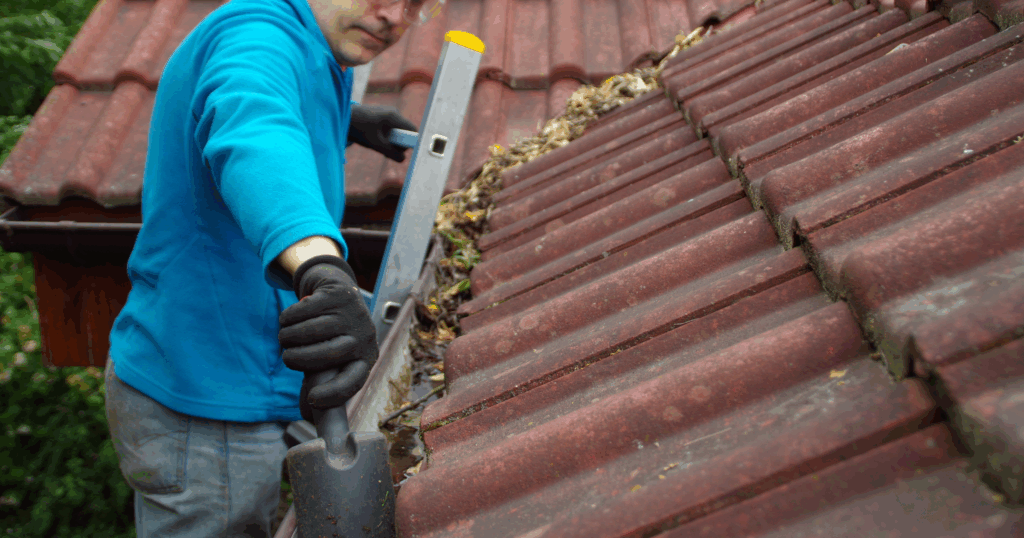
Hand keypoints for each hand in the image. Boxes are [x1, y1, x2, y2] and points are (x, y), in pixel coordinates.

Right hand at [278, 255, 377, 421]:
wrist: (337, 291)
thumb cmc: (330, 334)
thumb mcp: (331, 358)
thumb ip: (319, 382)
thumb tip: (307, 415)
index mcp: (366, 358)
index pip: (353, 381)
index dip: (334, 394)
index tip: (313, 400)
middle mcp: (364, 337)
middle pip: (326, 355)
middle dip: (297, 359)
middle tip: (287, 358)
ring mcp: (353, 314)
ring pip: (310, 332)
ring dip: (287, 337)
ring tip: (285, 338)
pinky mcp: (338, 295)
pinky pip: (302, 311)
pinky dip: (287, 318)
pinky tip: (288, 319)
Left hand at [348, 104, 415, 161]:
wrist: (341, 117)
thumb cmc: (358, 129)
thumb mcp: (375, 144)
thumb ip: (390, 153)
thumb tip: (403, 159)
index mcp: (393, 117)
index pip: (412, 130)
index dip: (409, 142)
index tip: (399, 150)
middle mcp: (393, 112)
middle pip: (405, 131)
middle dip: (398, 143)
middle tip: (385, 150)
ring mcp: (387, 113)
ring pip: (397, 131)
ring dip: (391, 140)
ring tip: (378, 144)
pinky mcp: (381, 115)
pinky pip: (390, 128)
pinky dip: (386, 136)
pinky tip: (375, 139)